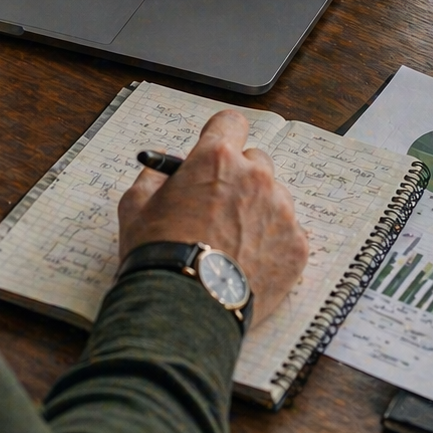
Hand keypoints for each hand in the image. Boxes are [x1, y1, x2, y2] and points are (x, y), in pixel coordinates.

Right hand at [118, 110, 308, 322]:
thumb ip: (153, 177)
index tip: (215, 151)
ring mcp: (281, 211)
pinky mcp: (297, 246)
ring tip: (233, 242)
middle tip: (220, 205)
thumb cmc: (158, 254)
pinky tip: (247, 263)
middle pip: (256, 159)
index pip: (231, 122)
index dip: (221, 136)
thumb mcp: (135, 206)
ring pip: (274, 196)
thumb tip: (162, 170)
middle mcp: (255, 176)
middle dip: (239, 175)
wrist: (184, 309)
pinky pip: (287, 232)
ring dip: (258, 209)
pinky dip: (271, 243)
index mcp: (216, 158)